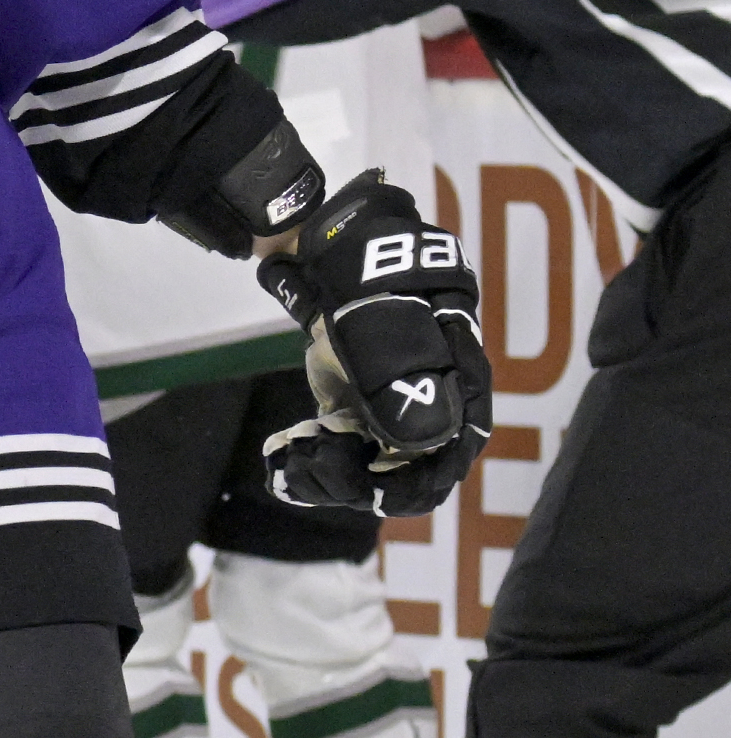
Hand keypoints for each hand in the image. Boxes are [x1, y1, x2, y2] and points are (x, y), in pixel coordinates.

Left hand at [256, 172, 489, 514]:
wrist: (335, 247)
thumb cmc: (372, 278)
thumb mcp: (386, 324)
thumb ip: (403, 378)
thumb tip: (424, 443)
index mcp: (456, 388)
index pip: (450, 456)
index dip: (411, 483)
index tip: (367, 490)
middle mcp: (427, 407)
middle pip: (405, 472)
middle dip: (357, 482)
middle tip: (311, 465)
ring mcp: (387, 407)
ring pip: (368, 468)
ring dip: (328, 475)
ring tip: (290, 459)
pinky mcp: (352, 408)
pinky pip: (339, 451)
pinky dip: (311, 460)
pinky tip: (280, 456)